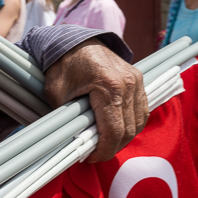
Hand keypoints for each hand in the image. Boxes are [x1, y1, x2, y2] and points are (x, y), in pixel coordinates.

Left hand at [43, 39, 148, 162]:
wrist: (74, 40)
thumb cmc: (63, 64)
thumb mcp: (56, 92)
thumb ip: (65, 117)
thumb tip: (70, 143)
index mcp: (109, 86)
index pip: (114, 131)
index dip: (103, 150)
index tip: (90, 157)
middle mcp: (128, 84)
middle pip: (128, 130)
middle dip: (112, 147)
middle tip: (95, 153)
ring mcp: (136, 81)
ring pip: (138, 122)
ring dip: (124, 137)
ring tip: (104, 143)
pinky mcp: (138, 79)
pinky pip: (141, 110)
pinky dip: (130, 123)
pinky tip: (115, 129)